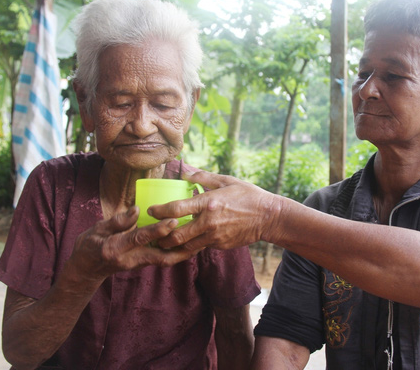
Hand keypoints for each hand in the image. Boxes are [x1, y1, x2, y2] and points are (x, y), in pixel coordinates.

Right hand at [69, 206, 199, 281]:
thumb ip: (117, 221)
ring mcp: (137, 264)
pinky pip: (162, 259)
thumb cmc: (89, 245)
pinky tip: (189, 244)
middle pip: (160, 256)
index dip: (157, 230)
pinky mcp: (142, 264)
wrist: (86, 270)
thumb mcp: (97, 229)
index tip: (173, 221)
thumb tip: (138, 209)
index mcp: (116, 248)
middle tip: (199, 236)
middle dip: (180, 248)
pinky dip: (176, 253)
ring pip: (165, 260)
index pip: (140, 238)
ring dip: (182, 253)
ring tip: (201, 241)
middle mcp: (130, 259)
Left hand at [150, 170, 283, 250]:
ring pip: (185, 247)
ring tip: (161, 242)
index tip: (150, 210)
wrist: (268, 217)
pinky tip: (182, 244)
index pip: (176, 209)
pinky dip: (189, 246)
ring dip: (171, 246)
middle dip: (160, 236)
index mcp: (209, 203)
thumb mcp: (227, 181)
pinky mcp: (220, 245)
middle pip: (176, 234)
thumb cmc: (248, 195)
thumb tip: (186, 173)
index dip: (159, 211)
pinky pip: (199, 247)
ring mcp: (215, 236)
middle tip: (151, 233)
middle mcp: (209, 222)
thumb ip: (204, 177)